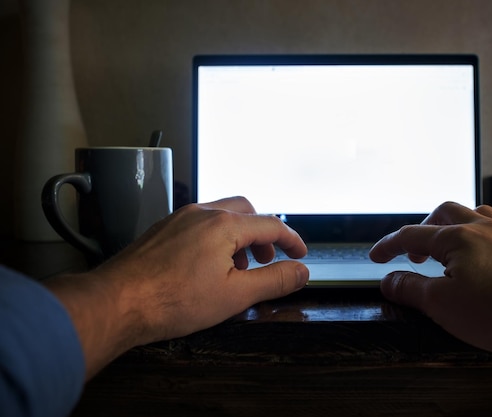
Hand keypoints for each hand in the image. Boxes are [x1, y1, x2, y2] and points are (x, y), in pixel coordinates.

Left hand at [46, 196, 308, 377]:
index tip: (301, 255)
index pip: (271, 224)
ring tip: (236, 269)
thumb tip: (302, 272)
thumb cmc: (173, 301)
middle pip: (245, 211)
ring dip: (237, 236)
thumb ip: (274, 281)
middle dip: (262, 233)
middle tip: (267, 259)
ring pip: (220, 215)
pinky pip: (198, 224)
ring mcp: (178, 219)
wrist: (116, 303)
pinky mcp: (161, 230)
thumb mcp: (235, 296)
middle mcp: (201, 213)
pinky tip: (206, 266)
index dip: (291, 240)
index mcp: (223, 225)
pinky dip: (214, 238)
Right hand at [369, 201, 491, 415]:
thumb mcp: (441, 305)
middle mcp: (482, 228)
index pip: (411, 235)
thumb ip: (410, 289)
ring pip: (478, 213)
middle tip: (414, 254)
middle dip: (423, 229)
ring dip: (458, 224)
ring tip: (451, 242)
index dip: (388, 246)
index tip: (375, 258)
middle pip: (444, 214)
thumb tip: (387, 280)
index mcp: (456, 238)